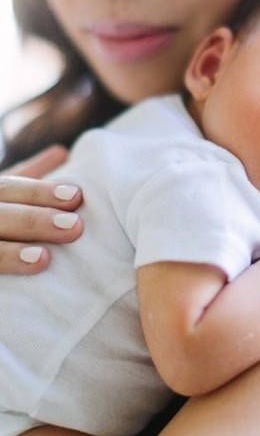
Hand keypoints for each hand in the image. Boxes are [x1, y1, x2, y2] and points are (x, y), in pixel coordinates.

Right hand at [0, 146, 82, 273]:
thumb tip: (60, 151)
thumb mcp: (3, 197)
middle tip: (74, 227)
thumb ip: (29, 178)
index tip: (76, 195)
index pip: (8, 187)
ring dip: (10, 253)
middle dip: (34, 220)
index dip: (40, 192)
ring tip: (43, 259)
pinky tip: (18, 284)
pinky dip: (1, 266)